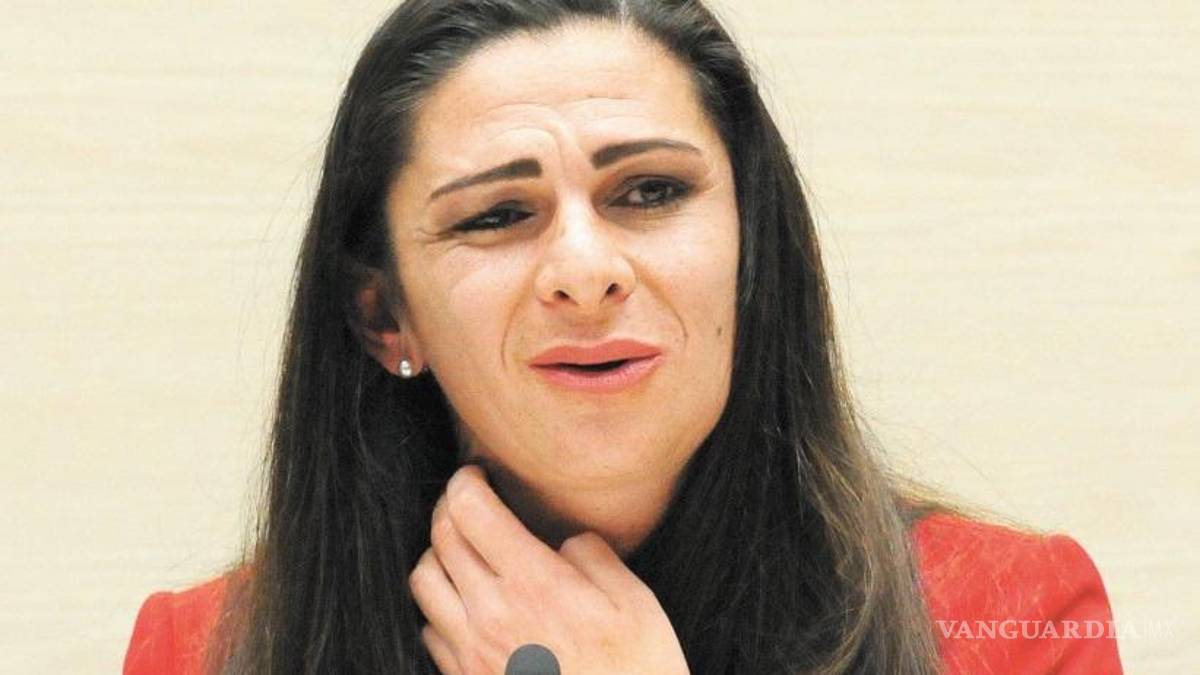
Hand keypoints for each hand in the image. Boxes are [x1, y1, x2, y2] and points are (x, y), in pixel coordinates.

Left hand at [408, 464, 690, 674]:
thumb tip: (563, 541)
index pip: (471, 511)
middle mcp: (491, 614)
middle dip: (450, 506)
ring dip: (438, 554)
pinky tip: (469, 604)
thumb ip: (594, 556)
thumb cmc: (637, 672)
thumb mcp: (636, 604)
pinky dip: (439, 605)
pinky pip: (429, 629)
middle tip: (469, 499)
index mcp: (534, 584)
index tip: (477, 472)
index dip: (466, 481)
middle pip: (441, 537)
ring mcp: (471, 652)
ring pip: (424, 580)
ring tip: (465, 549)